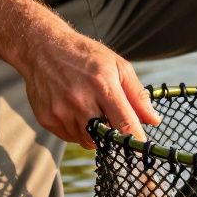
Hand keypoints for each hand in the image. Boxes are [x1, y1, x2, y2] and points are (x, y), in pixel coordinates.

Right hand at [14, 23, 158, 148]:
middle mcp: (80, 101)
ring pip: (88, 141)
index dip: (136, 140)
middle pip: (107, 138)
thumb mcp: (117, 66)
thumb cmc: (84, 55)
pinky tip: (75, 110)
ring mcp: (62, 112)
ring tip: (90, 109)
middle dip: (115, 135)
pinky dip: (78, 131)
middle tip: (113, 120)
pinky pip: (71, 138)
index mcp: (102, 85)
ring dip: (96, 133)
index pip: (125, 124)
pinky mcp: (48, 120)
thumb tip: (154, 121)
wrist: (42, 47)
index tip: (143, 148)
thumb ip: (137, 95)